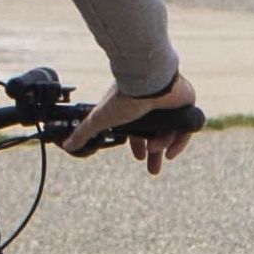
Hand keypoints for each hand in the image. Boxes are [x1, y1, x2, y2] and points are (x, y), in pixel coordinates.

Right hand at [78, 74, 201, 169]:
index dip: (137, 145)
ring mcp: (170, 105)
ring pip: (170, 133)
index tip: (138, 157)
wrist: (149, 81)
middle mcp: (153, 107)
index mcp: (134, 108)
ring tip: (158, 152)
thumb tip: (67, 145)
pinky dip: (179, 142)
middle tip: (153, 171)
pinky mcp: (186, 105)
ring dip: (162, 145)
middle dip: (154, 154)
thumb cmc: (124, 97)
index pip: (138, 130)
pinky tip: (171, 153)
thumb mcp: (101, 118)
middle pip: (156, 134)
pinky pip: (186, 129)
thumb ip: (85, 132)